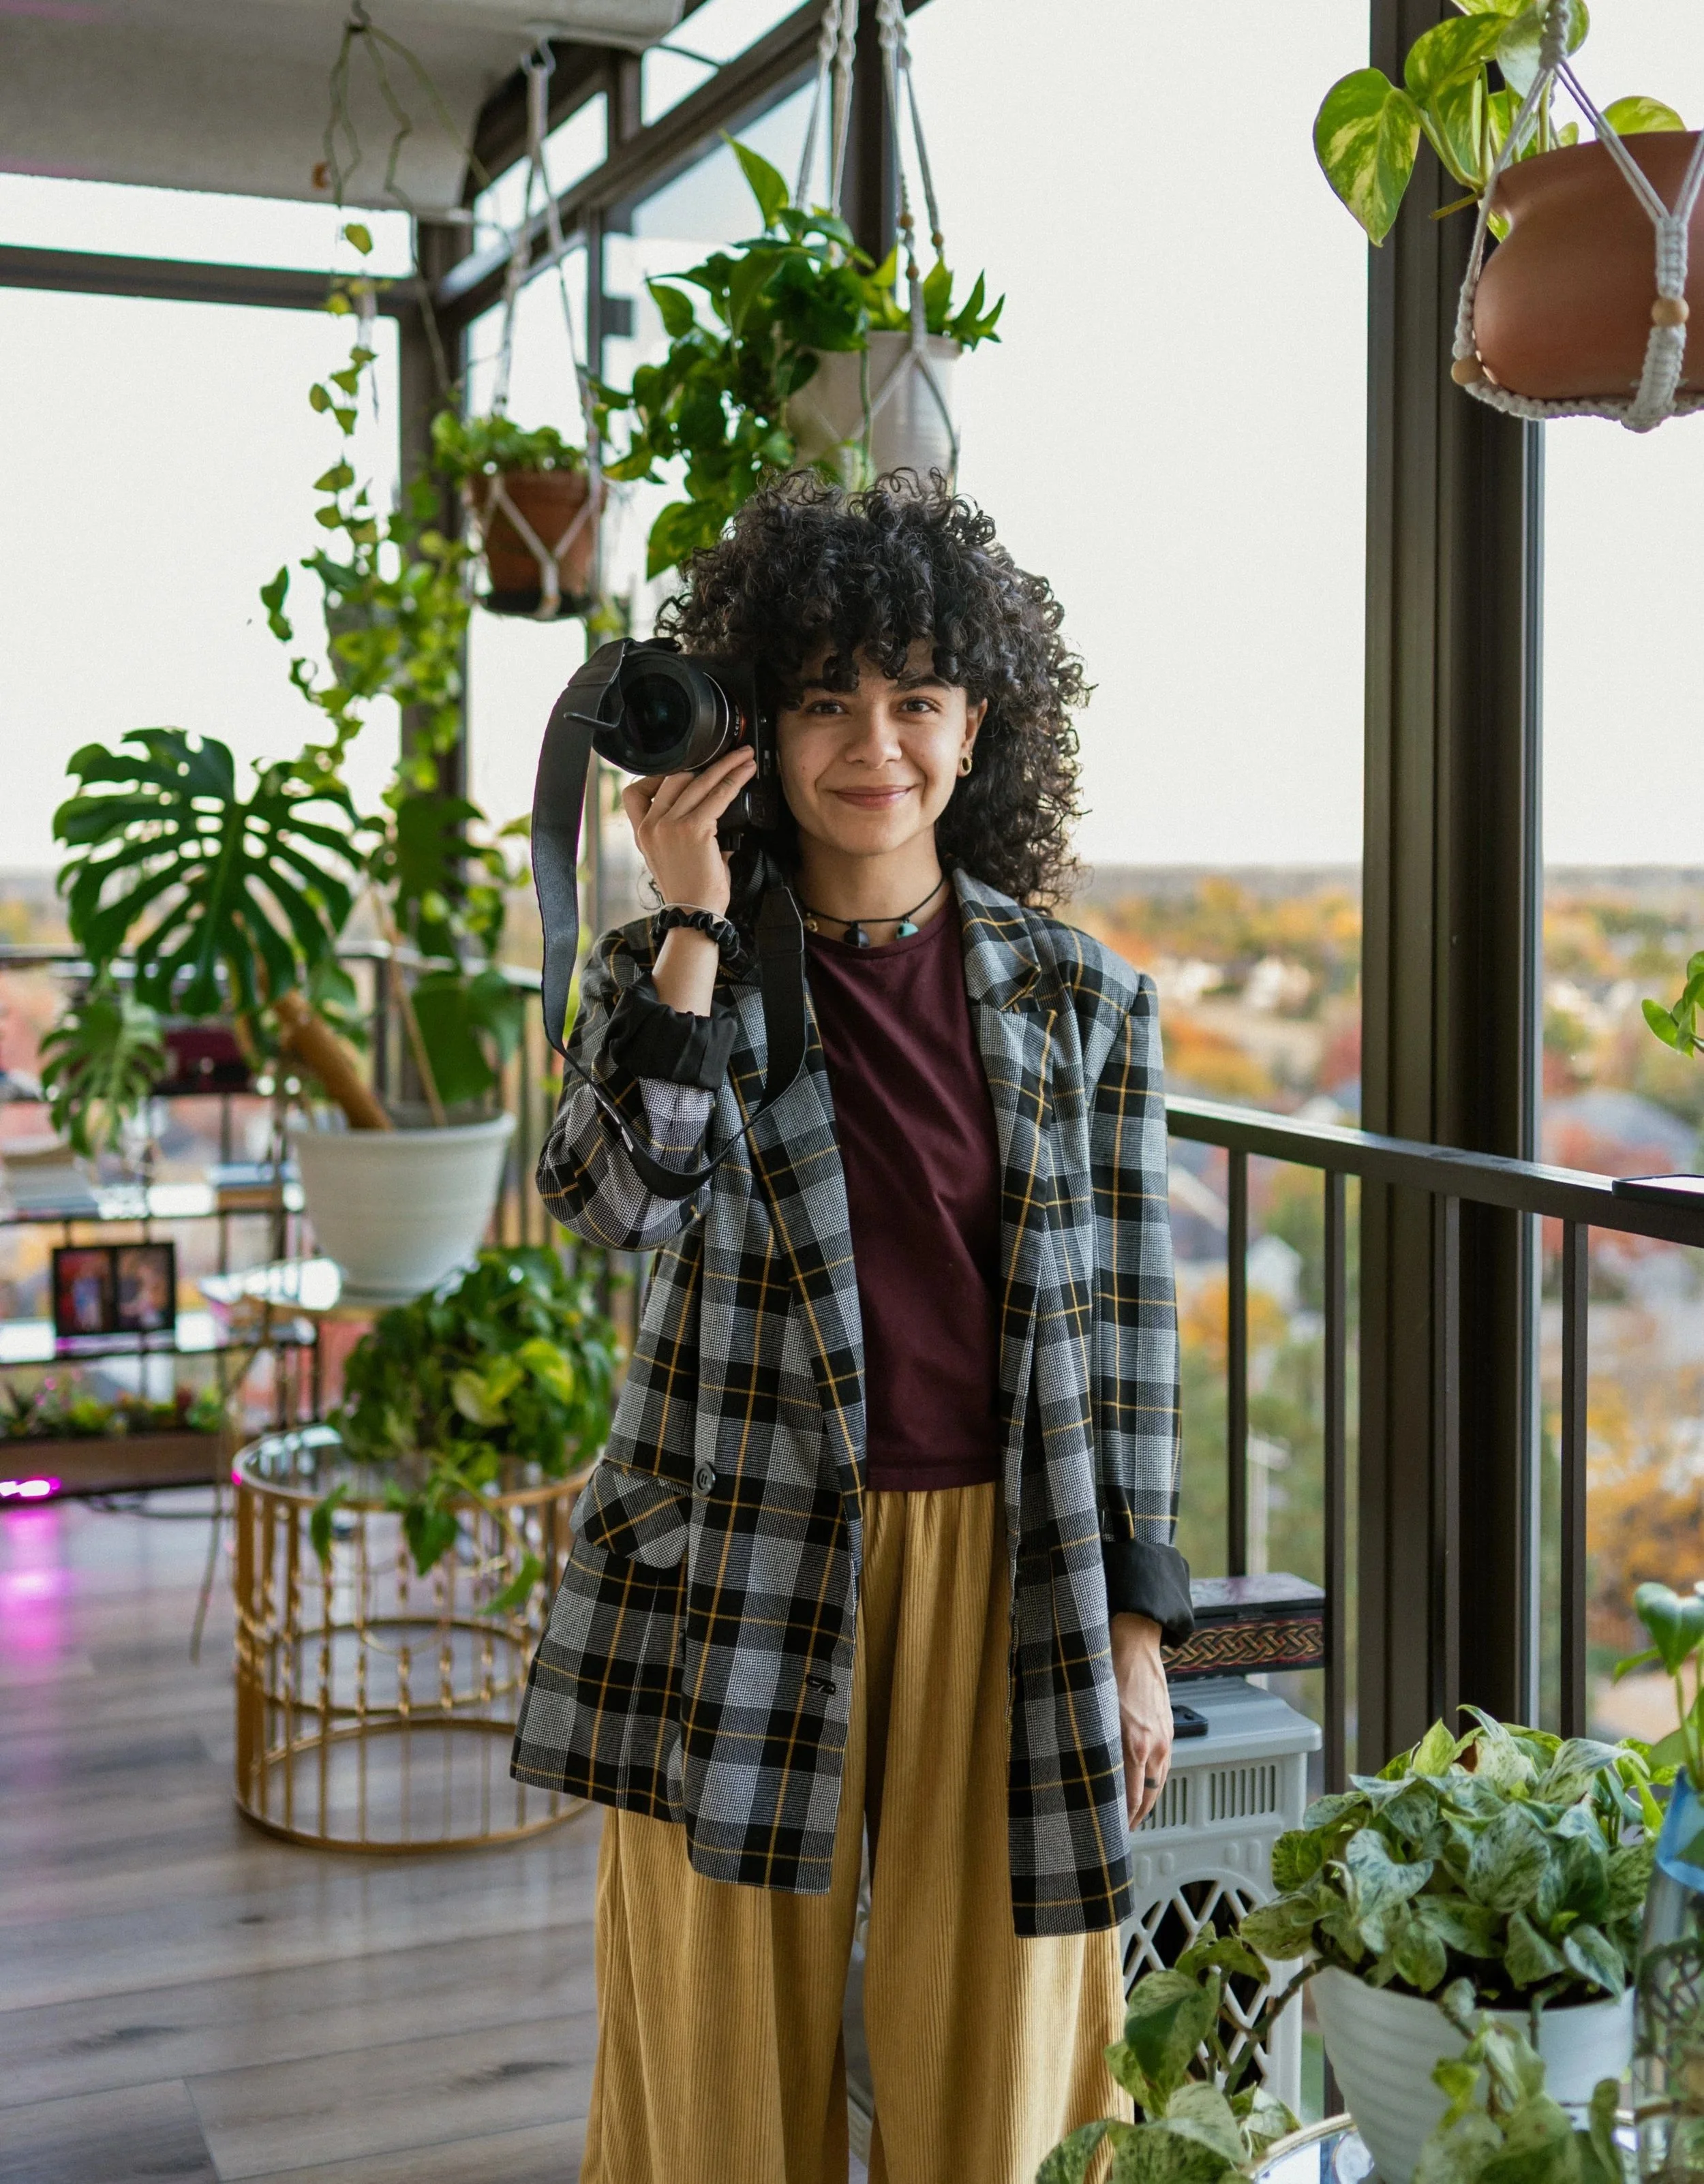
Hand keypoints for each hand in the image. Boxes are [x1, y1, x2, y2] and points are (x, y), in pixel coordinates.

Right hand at [621, 746, 756, 917]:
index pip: (636, 792)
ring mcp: (670, 825)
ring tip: (743, 757)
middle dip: (703, 763)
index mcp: (642, 833)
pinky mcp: (694, 828)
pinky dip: (734, 781)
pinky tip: (746, 773)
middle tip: (727, 754)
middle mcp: (652, 826)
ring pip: (699, 782)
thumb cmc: (690, 892)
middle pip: (674, 779)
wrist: (694, 914)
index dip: (658, 776)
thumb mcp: (671, 860)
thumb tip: (710, 814)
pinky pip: (717, 796)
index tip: (682, 769)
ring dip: (726, 766)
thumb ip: (681, 832)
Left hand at [1111, 1613, 1173, 1828]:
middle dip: (1134, 1818)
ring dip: (1145, 1803)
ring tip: (1131, 1818)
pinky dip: (1154, 1783)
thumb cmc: (1110, 1671)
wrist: (1135, 1644)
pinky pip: (1163, 1766)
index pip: (1131, 1797)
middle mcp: (1153, 1745)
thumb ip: (1090, 1742)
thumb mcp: (1092, 1710)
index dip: (1121, 1819)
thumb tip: (1077, 1769)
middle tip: (1119, 1834)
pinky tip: (1145, 1787)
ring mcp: (1164, 1738)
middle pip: (1147, 1796)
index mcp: (1134, 1744)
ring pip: (1158, 1783)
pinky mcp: (1168, 1730)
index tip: (1108, 1832)